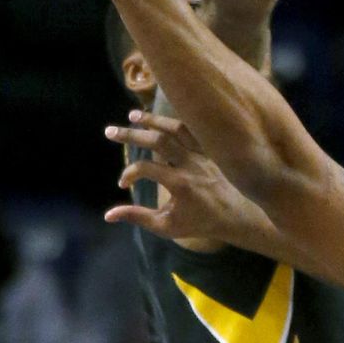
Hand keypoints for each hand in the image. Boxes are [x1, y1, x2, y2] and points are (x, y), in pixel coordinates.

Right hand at [104, 110, 260, 241]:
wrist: (235, 215)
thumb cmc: (199, 223)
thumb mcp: (166, 227)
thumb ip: (138, 217)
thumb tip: (108, 215)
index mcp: (180, 184)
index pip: (146, 168)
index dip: (129, 173)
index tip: (123, 183)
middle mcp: (192, 164)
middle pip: (159, 141)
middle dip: (131, 135)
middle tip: (109, 131)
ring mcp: (203, 154)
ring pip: (176, 128)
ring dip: (152, 120)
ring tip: (132, 116)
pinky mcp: (210, 149)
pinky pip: (192, 129)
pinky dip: (174, 122)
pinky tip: (158, 119)